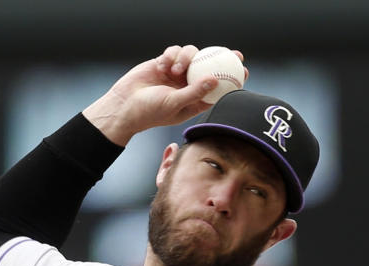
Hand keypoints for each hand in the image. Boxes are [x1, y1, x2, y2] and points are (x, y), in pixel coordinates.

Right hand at [83, 44, 247, 145]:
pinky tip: (162, 66)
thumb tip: (215, 80)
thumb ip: (195, 92)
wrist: (125, 105)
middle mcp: (188, 85)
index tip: (243, 71)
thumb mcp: (175, 104)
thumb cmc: (150, 112)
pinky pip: (174, 51)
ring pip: (192, 55)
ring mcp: (177, 74)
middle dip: (222, 59)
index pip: (218, 88)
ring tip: (174, 70)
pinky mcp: (165, 63)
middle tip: (234, 53)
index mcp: (194, 100)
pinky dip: (170, 56)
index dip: (232, 79)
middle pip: (210, 68)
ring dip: (185, 58)